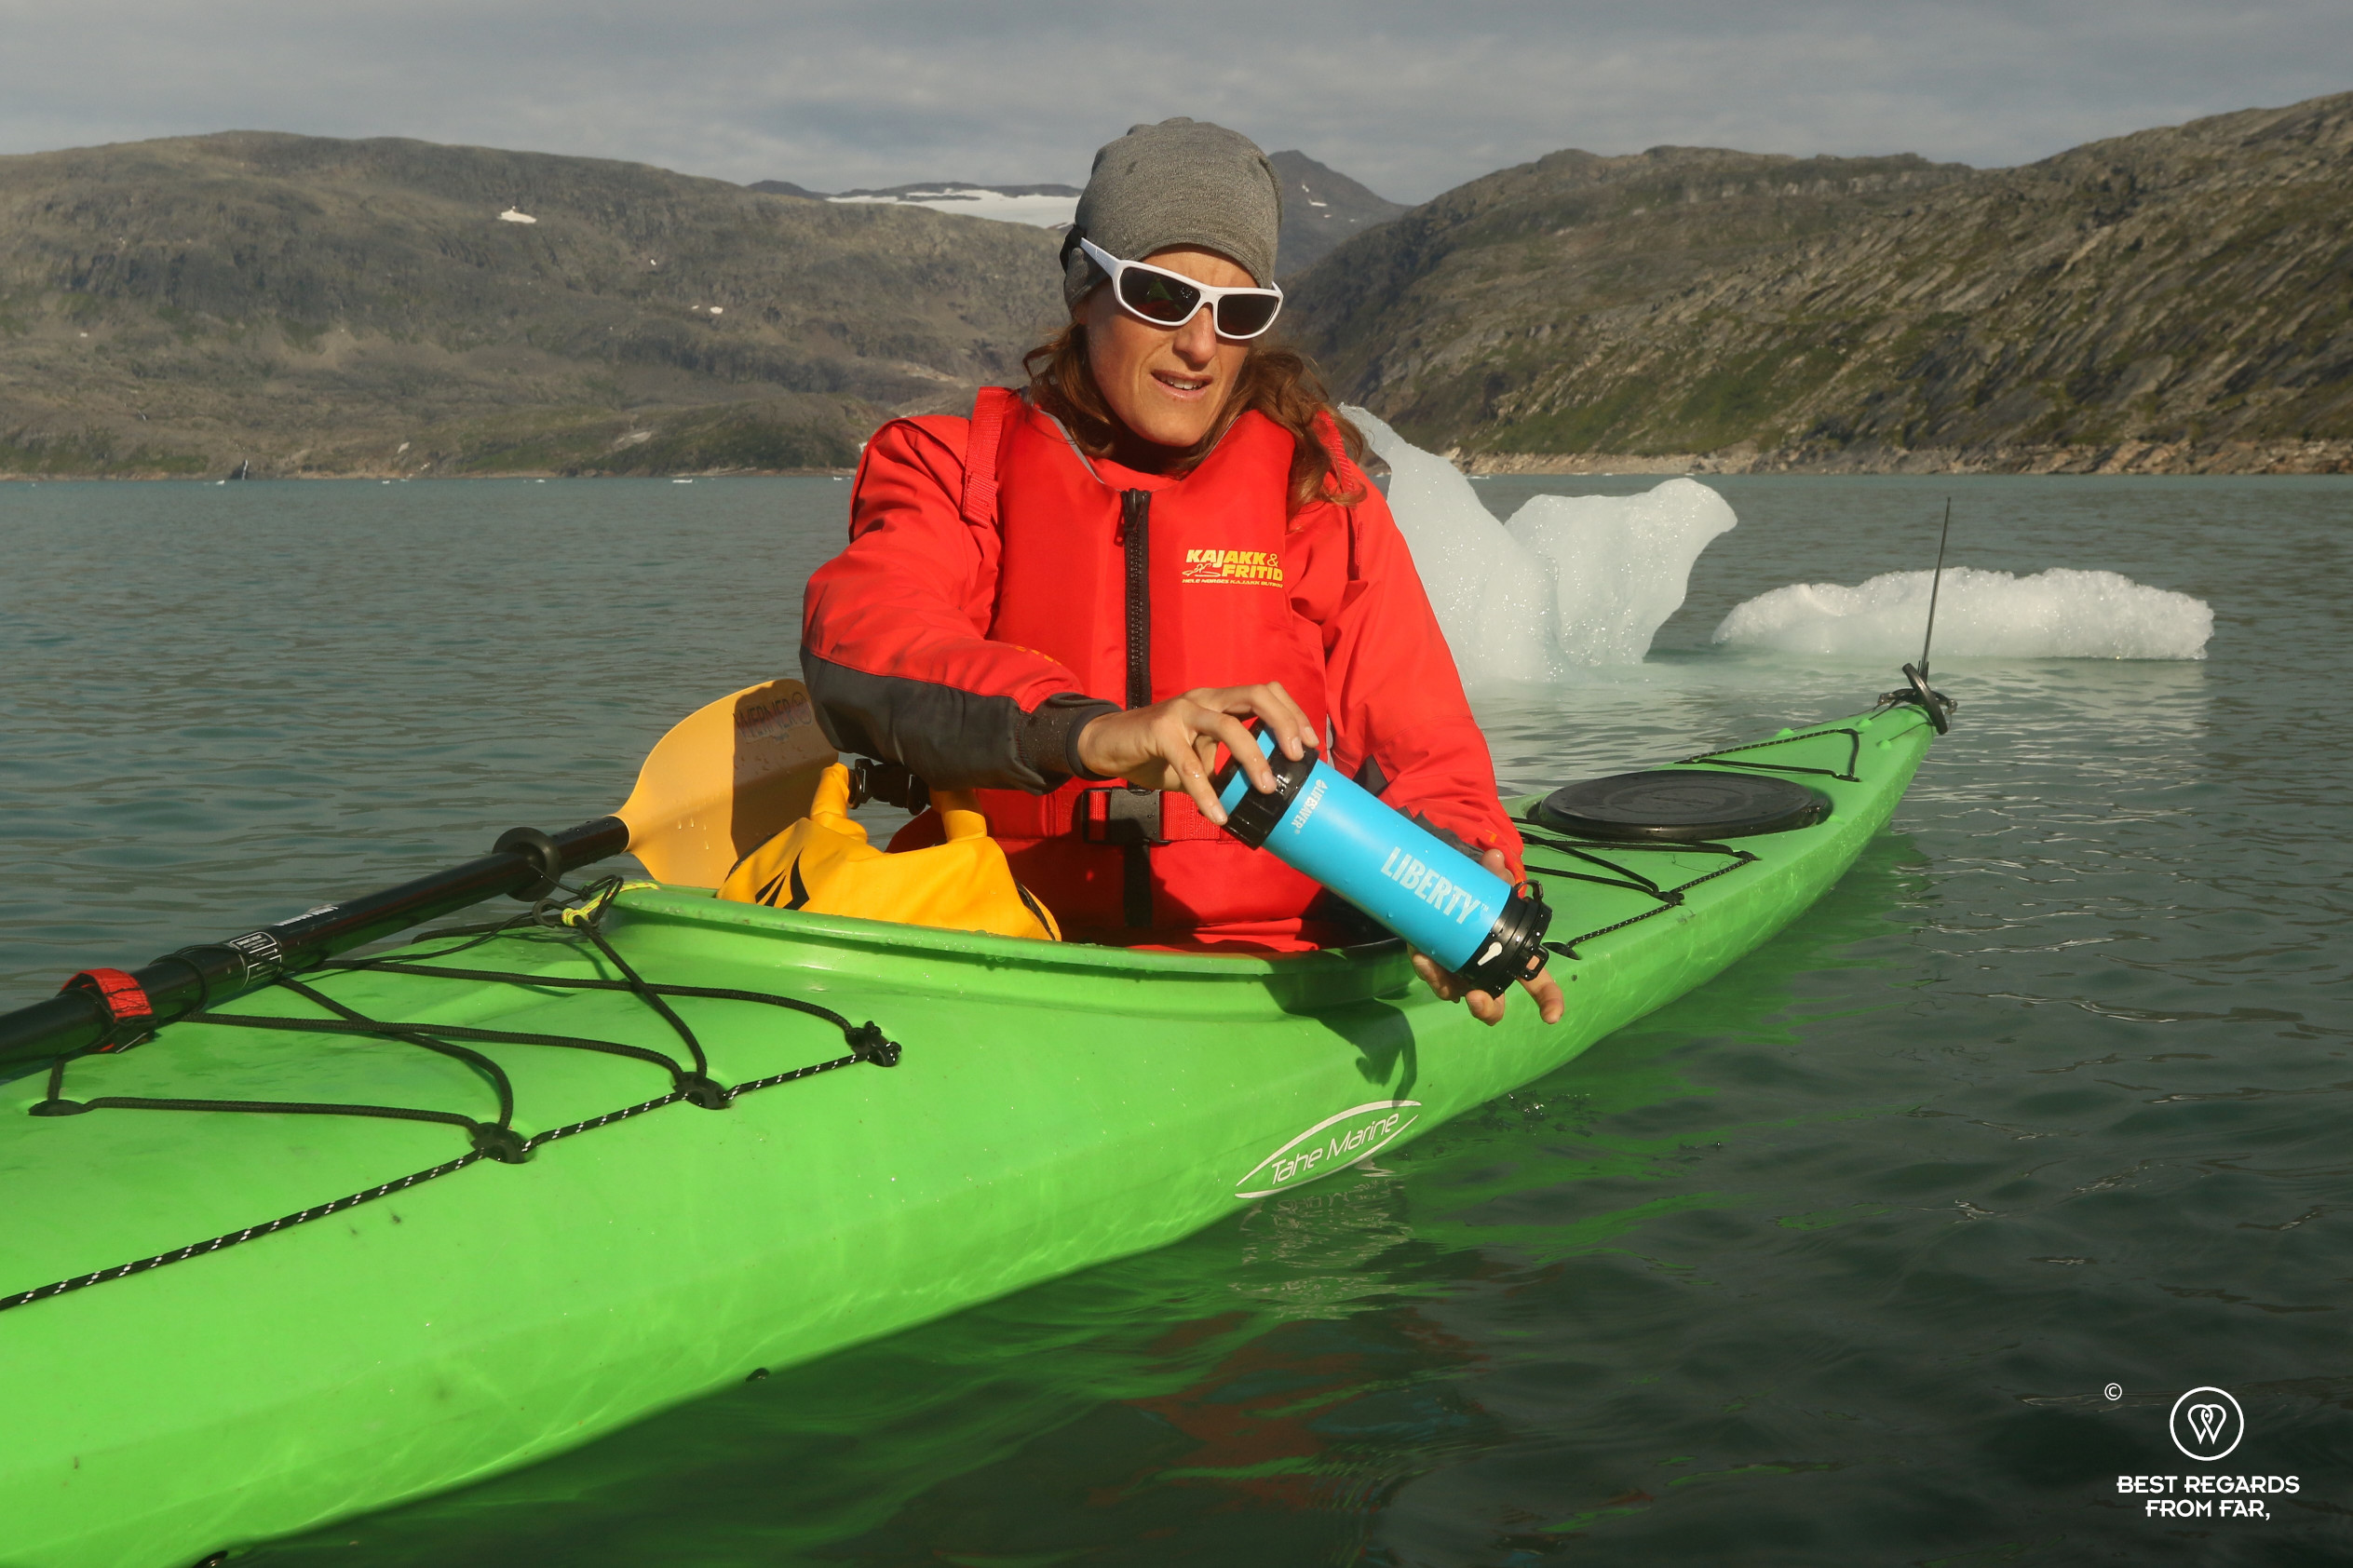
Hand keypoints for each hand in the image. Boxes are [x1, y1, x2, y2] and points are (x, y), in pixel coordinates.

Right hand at [1073, 683, 1316, 825]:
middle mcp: (1205, 698)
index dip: (1293, 714)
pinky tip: (1216, 815)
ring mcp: (1182, 711)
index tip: (1311, 746)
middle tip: (1298, 756)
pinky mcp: (1159, 730)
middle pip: (1256, 694)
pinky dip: (1206, 792)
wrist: (1107, 746)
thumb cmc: (1158, 752)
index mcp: (1219, 700)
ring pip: (1228, 725)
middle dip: (1284, 723)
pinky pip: (1189, 764)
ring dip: (1253, 758)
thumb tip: (1261, 797)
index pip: (1266, 693)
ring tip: (1267, 788)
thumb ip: (1227, 769)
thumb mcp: (1200, 758)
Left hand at [1409, 849, 1566, 1025]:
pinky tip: (1420, 954)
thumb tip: (1494, 857)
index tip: (1551, 1017)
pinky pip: (1431, 974)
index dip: (1549, 1001)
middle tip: (1476, 998)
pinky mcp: (1435, 965)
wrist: (1446, 893)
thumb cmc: (1480, 897)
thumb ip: (1495, 874)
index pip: (1539, 984)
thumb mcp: (1490, 885)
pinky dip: (1426, 966)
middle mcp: (1487, 973)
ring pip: (1454, 992)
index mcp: (1513, 958)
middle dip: (1485, 1009)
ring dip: (1443, 983)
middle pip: (1493, 1006)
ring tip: (1431, 964)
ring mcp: (1460, 973)